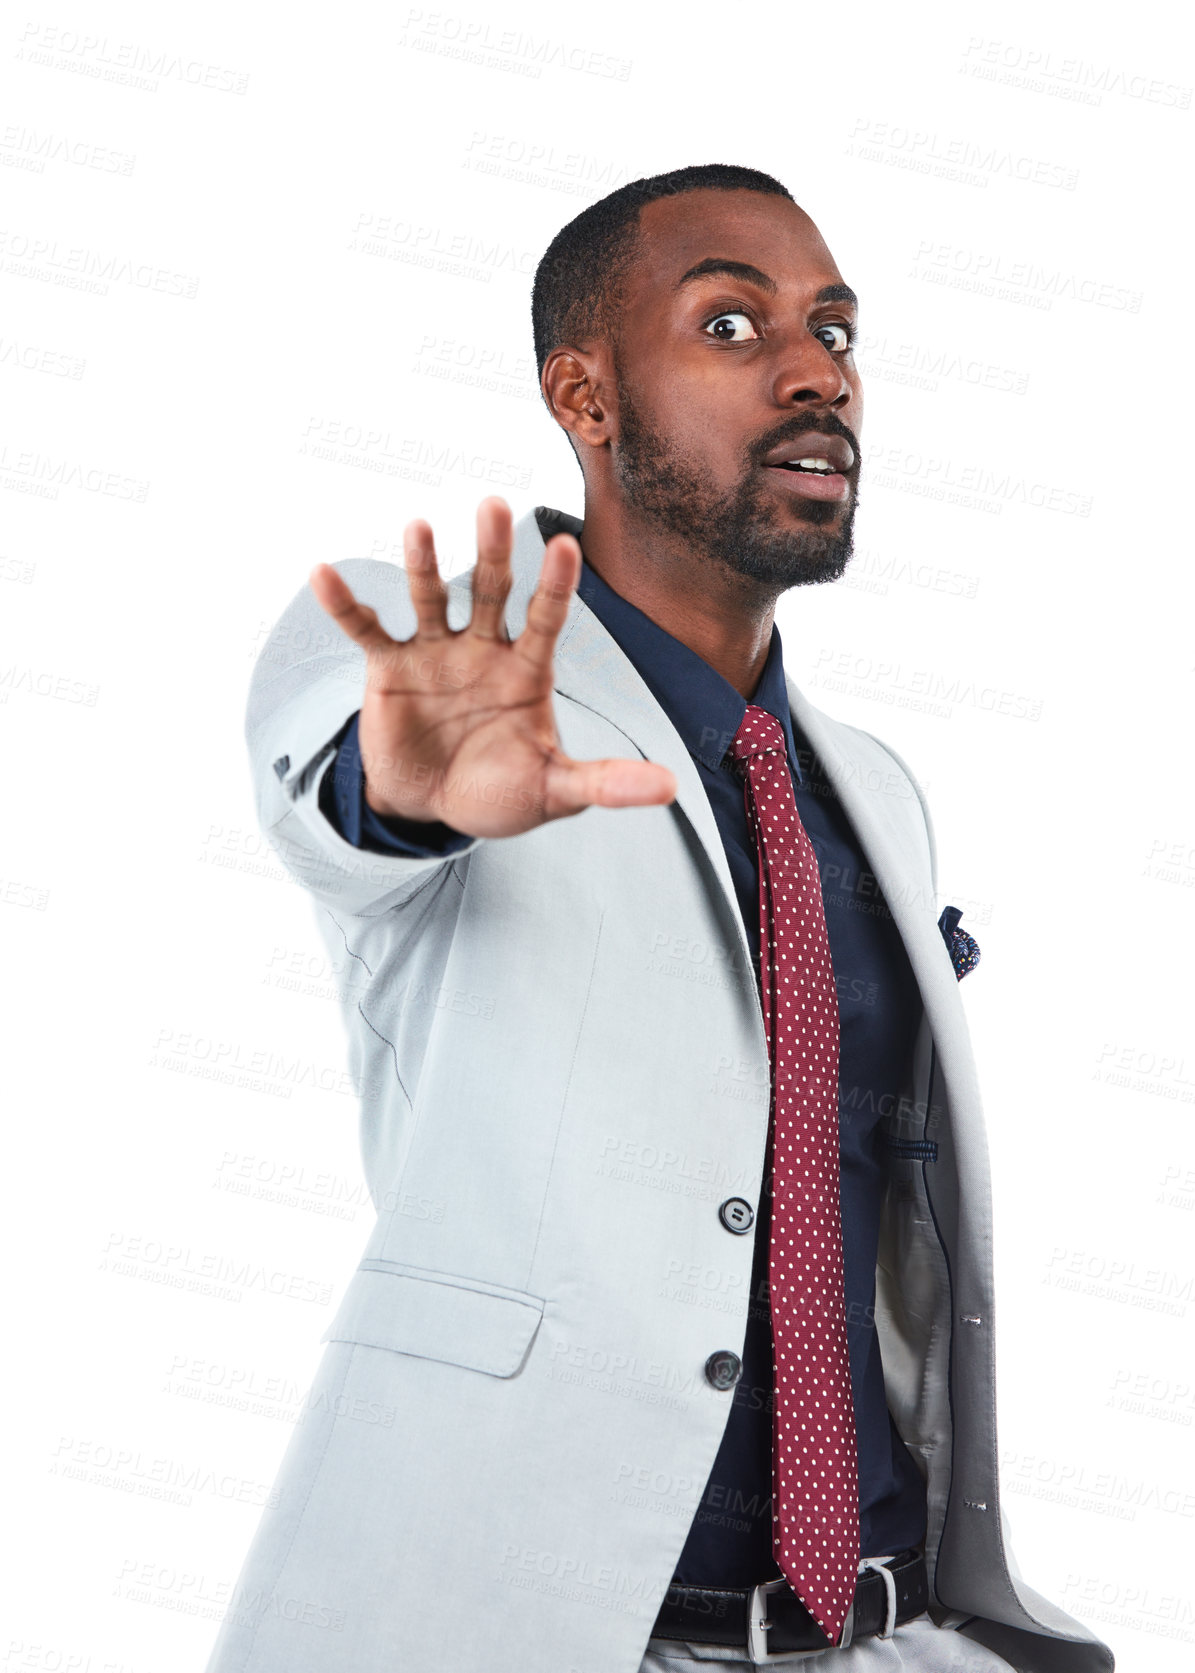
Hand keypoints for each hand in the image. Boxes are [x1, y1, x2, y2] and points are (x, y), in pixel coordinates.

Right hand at [308, 496, 676, 838]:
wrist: (434, 808)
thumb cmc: (500, 791)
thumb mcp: (556, 792)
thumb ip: (606, 783)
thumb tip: (671, 787)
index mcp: (527, 670)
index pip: (547, 619)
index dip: (555, 587)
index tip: (564, 545)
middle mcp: (483, 648)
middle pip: (490, 590)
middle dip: (493, 550)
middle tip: (494, 504)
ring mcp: (434, 653)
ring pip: (431, 599)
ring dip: (422, 564)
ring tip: (420, 525)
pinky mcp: (389, 669)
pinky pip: (367, 630)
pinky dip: (345, 605)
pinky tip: (323, 574)